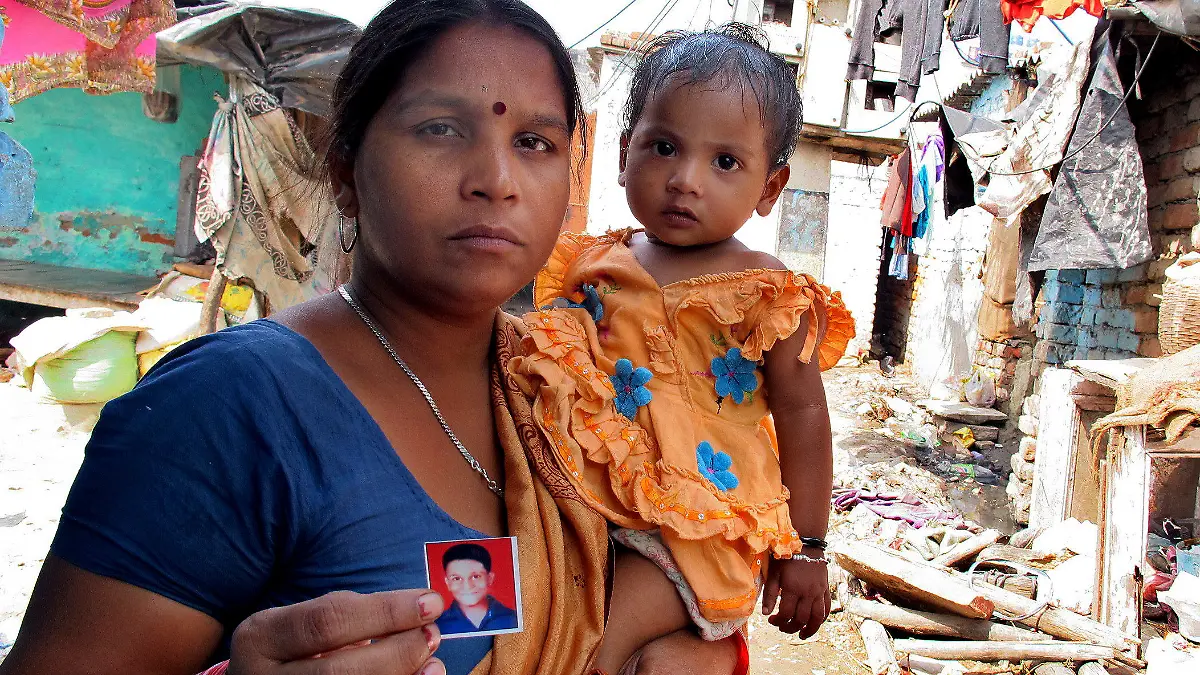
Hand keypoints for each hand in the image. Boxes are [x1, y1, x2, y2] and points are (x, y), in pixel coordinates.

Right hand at [228, 589, 445, 674]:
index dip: (385, 612)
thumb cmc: (295, 647)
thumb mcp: (304, 621)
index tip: (430, 601)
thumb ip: (351, 616)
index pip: (327, 621)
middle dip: (397, 652)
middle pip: (340, 671)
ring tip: (432, 662)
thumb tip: (419, 611)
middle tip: (432, 634)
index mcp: (260, 638)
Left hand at [761, 554, 830, 637]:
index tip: (771, 620)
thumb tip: (765, 613)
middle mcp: (808, 593)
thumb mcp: (774, 573)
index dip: (778, 621)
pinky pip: (827, 609)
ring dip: (810, 629)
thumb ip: (769, 594)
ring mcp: (819, 592)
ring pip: (817, 618)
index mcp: (792, 588)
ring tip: (801, 635)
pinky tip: (814, 623)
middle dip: (790, 627)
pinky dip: (822, 619)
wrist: (807, 545)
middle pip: (801, 619)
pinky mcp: (826, 590)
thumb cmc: (786, 558)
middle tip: (782, 627)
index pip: (786, 613)